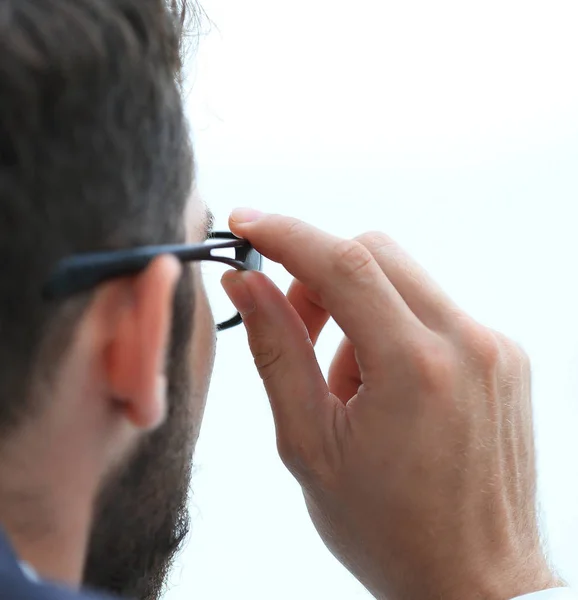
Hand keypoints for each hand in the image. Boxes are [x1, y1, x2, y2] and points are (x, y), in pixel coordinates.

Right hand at [222, 209, 557, 599]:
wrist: (474, 582)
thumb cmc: (386, 528)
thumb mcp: (308, 443)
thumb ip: (276, 350)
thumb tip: (245, 283)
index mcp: (415, 367)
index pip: (342, 262)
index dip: (285, 234)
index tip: (246, 223)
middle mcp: (467, 342)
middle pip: (375, 252)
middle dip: (320, 274)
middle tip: (296, 322)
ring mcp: (494, 347)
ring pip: (403, 280)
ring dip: (358, 310)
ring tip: (349, 385)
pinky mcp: (505, 356)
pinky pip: (433, 310)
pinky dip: (394, 329)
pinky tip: (387, 389)